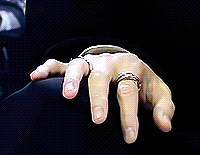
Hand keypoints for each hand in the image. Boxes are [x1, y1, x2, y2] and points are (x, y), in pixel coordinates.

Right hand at [30, 51, 173, 143]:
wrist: (129, 62)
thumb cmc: (143, 83)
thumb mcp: (159, 93)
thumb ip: (164, 108)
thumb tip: (164, 126)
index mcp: (131, 68)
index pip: (129, 91)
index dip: (129, 115)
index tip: (130, 137)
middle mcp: (109, 63)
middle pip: (102, 78)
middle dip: (99, 99)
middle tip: (98, 120)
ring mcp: (91, 62)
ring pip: (79, 66)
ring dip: (72, 79)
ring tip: (67, 96)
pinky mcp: (77, 64)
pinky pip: (59, 64)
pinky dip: (47, 68)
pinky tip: (35, 77)